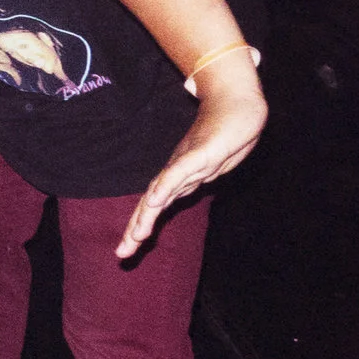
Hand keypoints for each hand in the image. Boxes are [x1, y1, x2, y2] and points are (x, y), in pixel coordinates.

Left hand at [119, 75, 265, 257]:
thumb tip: (172, 195)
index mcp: (178, 178)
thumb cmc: (221, 135)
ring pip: (162, 191)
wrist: (235, 104)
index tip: (125, 251)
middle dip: (137, 230)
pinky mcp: (202, 152)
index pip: (154, 207)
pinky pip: (181, 171)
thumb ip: (191, 180)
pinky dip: (167, 186)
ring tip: (136, 236)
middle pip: (151, 204)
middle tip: (122, 254)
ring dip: (147, 214)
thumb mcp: (208, 166)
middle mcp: (177, 172)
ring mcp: (187, 161)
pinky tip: (155, 199)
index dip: (139, 229)